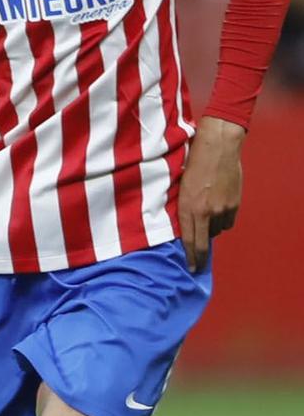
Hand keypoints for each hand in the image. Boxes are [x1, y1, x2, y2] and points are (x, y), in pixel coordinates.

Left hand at [177, 116, 244, 270]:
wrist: (218, 148)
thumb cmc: (194, 163)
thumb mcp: (181, 187)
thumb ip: (184, 208)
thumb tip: (186, 226)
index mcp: (188, 208)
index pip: (189, 241)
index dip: (191, 257)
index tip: (191, 268)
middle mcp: (205, 212)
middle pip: (204, 243)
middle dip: (201, 257)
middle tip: (199, 266)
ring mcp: (222, 209)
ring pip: (216, 231)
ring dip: (211, 230)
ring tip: (207, 220)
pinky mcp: (234, 204)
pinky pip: (228, 222)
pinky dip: (223, 221)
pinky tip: (218, 213)